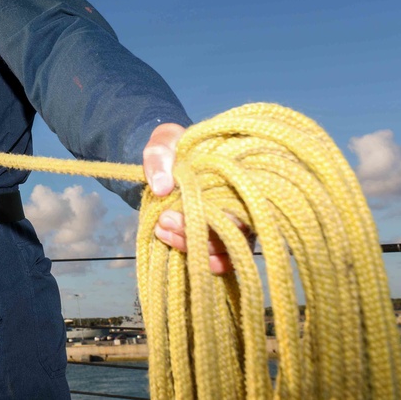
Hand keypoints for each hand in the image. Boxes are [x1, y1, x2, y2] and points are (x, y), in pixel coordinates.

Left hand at [143, 123, 239, 274]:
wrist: (170, 158)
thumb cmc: (174, 147)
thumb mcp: (163, 142)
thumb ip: (159, 158)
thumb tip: (161, 188)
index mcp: (235, 175)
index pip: (235, 205)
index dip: (205, 218)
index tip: (168, 215)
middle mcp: (240, 201)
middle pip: (230, 231)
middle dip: (193, 233)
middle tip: (163, 221)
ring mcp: (232, 220)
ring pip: (223, 246)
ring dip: (189, 244)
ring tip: (161, 230)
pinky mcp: (219, 233)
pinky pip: (220, 256)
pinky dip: (199, 257)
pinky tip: (173, 246)